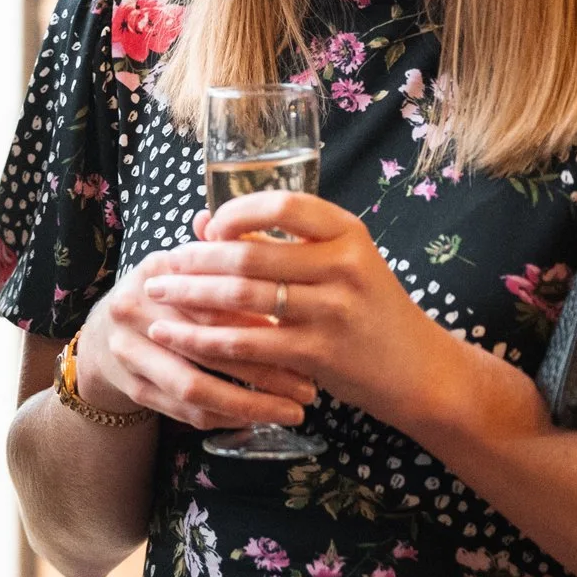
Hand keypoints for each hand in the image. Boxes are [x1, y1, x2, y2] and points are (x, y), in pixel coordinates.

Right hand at [73, 245, 321, 432]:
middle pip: (207, 345)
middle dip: (266, 370)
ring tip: (294, 411)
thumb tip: (260, 237)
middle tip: (310, 386)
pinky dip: (228, 417)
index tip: (302, 337)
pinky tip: (261, 419)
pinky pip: (187, 412)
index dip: (259, 319)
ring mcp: (130, 352)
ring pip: (196, 387)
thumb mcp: (185, 267)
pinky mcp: (135, 388)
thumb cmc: (164, 298)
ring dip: (251, 404)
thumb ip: (222, 255)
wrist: (106, 336)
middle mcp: (135, 311)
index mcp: (155, 272)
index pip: (212, 298)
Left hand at [142, 191, 473, 432]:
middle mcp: (344, 265)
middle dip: (192, 260)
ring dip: (188, 296)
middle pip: (248, 253)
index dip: (235, 211)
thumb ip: (278, 242)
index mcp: (348, 233)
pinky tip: (174, 337)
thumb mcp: (340, 265)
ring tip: (154, 295)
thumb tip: (200, 220)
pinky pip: (247, 342)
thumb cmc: (369, 310)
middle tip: (157, 266)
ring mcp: (334, 310)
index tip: (206, 227)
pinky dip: (203, 339)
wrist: (422, 372)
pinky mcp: (320, 352)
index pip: (282, 203)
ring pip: (240, 297)